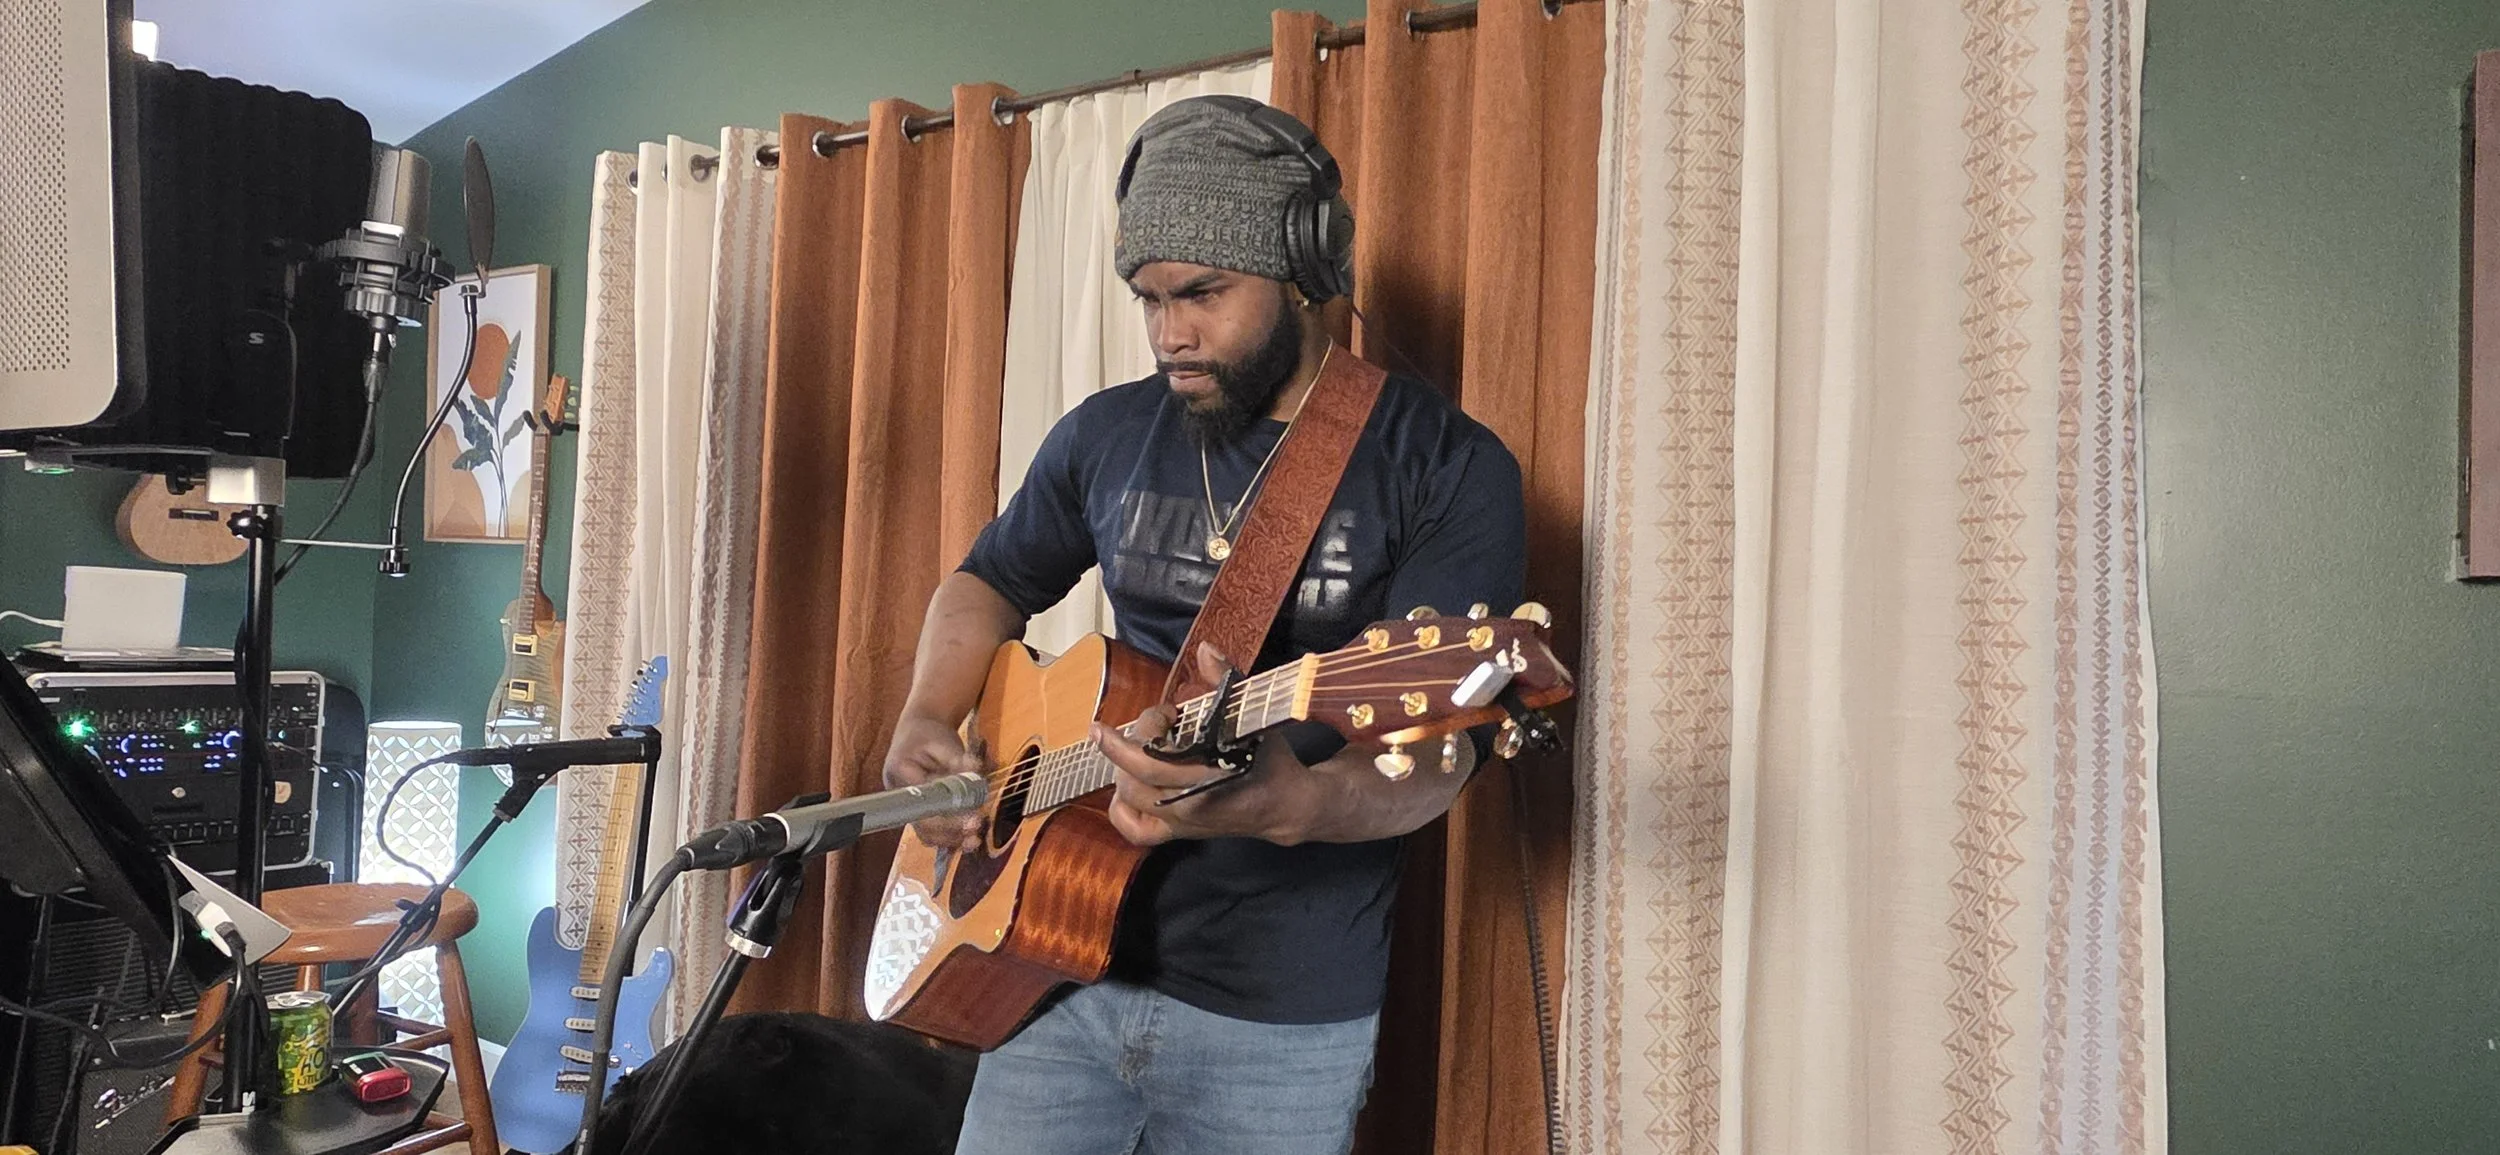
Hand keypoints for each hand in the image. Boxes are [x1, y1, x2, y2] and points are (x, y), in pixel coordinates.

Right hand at [882, 712, 987, 850]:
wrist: (918, 731)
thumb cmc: (930, 735)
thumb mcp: (945, 741)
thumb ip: (961, 758)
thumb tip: (977, 768)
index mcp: (901, 772)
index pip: (924, 801)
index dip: (947, 816)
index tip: (973, 819)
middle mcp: (899, 794)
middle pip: (922, 823)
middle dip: (951, 831)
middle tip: (977, 827)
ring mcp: (907, 806)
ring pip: (926, 834)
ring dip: (951, 840)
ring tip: (975, 839)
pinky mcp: (918, 813)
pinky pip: (932, 833)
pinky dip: (950, 838)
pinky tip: (969, 839)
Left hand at [1094, 644, 1315, 846]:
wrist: (1286, 806)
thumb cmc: (1269, 761)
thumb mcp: (1250, 717)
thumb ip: (1224, 682)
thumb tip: (1205, 649)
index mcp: (1203, 779)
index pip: (1147, 760)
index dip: (1140, 729)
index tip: (1162, 710)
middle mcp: (1185, 806)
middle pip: (1131, 777)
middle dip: (1134, 741)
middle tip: (1160, 723)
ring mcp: (1178, 822)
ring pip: (1126, 799)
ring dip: (1123, 768)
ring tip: (1142, 746)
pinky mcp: (1177, 833)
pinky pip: (1134, 829)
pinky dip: (1121, 809)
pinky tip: (1128, 785)